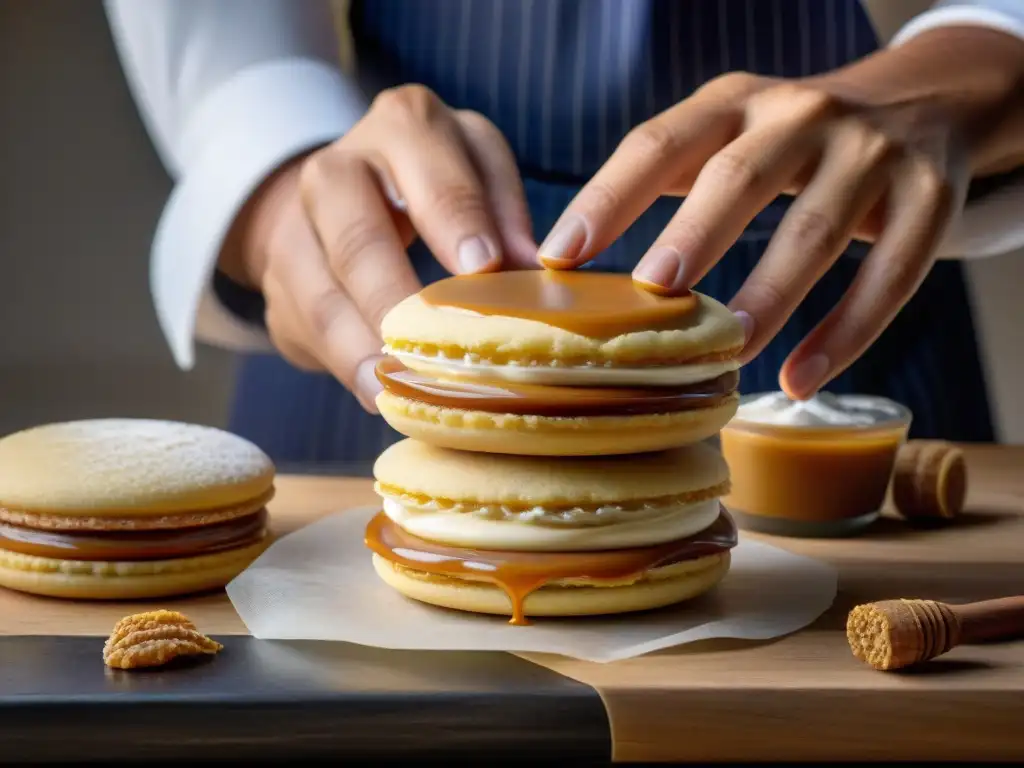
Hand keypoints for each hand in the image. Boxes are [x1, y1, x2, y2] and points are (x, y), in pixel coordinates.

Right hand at [220, 85, 536, 410]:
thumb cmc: (435, 184)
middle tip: (426, 346)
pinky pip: (303, 328)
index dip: (458, 220)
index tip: (483, 268)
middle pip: (357, 237)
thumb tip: (535, 276)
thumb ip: (505, 215)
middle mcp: (339, 169)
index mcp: (405, 127)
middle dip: (393, 296)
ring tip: (395, 387)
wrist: (342, 193)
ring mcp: (296, 228)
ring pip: (320, 295)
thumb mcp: (479, 174)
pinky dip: (342, 365)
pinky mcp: (279, 284)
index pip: (431, 172)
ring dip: (359, 347)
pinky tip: (374, 392)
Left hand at [539, 27, 1023, 398]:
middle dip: (695, 234)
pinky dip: (846, 332)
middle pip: (741, 177)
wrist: (923, 104)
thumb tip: (574, 265)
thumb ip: (668, 178)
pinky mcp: (930, 199)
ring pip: (817, 231)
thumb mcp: (731, 133)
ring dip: (770, 296)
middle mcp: (802, 115)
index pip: (659, 144)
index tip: (559, 255)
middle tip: (653, 290)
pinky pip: (892, 275)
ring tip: (727, 352)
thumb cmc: (791, 142)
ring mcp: (872, 154)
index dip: (608, 197)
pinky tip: (799, 378)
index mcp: (734, 104)